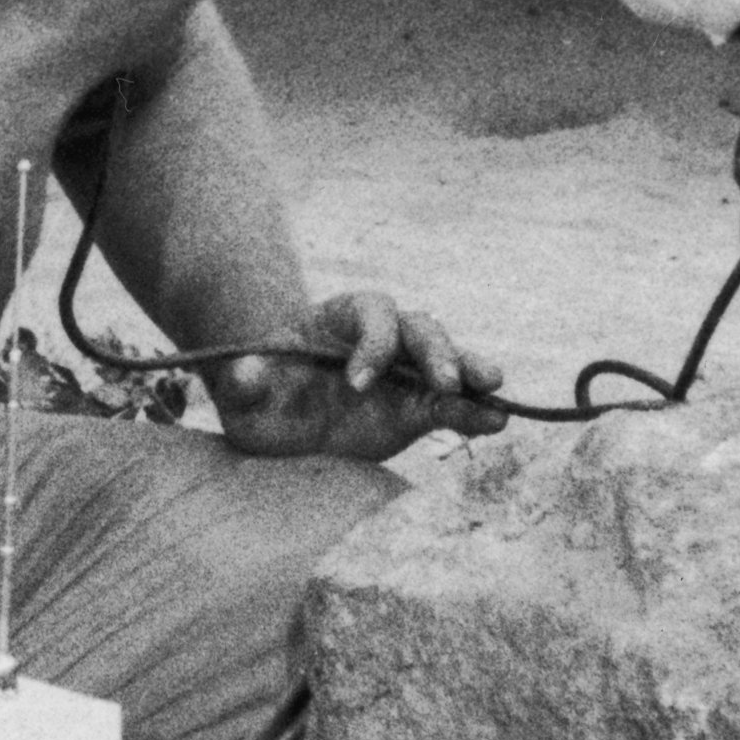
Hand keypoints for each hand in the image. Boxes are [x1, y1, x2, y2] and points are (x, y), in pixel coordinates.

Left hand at [208, 286, 507, 460]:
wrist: (279, 427)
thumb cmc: (261, 400)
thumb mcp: (243, 396)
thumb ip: (244, 382)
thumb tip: (246, 371)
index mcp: (339, 319)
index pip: (369, 312)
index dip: (372, 342)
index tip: (359, 383)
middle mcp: (381, 337)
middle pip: (418, 328)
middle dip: (435, 352)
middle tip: (444, 383)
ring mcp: (405, 372)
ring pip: (446, 359)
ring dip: (468, 370)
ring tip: (490, 389)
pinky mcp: (418, 409)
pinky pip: (453, 406)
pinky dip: (475, 411)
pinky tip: (496, 420)